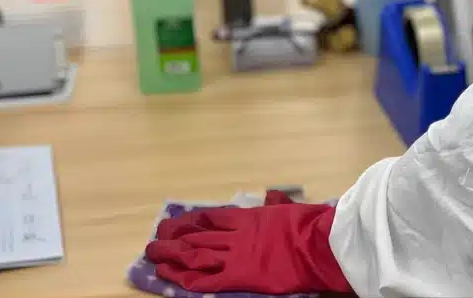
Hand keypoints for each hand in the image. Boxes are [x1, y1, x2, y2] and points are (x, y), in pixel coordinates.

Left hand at [145, 196, 351, 294]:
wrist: (318, 244)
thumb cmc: (309, 223)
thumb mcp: (291, 207)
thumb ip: (277, 201)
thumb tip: (273, 194)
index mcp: (248, 217)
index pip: (210, 217)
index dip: (190, 221)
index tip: (175, 223)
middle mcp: (236, 235)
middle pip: (196, 236)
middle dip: (173, 239)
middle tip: (154, 241)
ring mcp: (236, 255)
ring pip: (196, 255)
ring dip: (172, 257)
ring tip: (153, 257)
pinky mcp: (239, 276)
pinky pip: (208, 279)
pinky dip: (189, 279)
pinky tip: (173, 278)